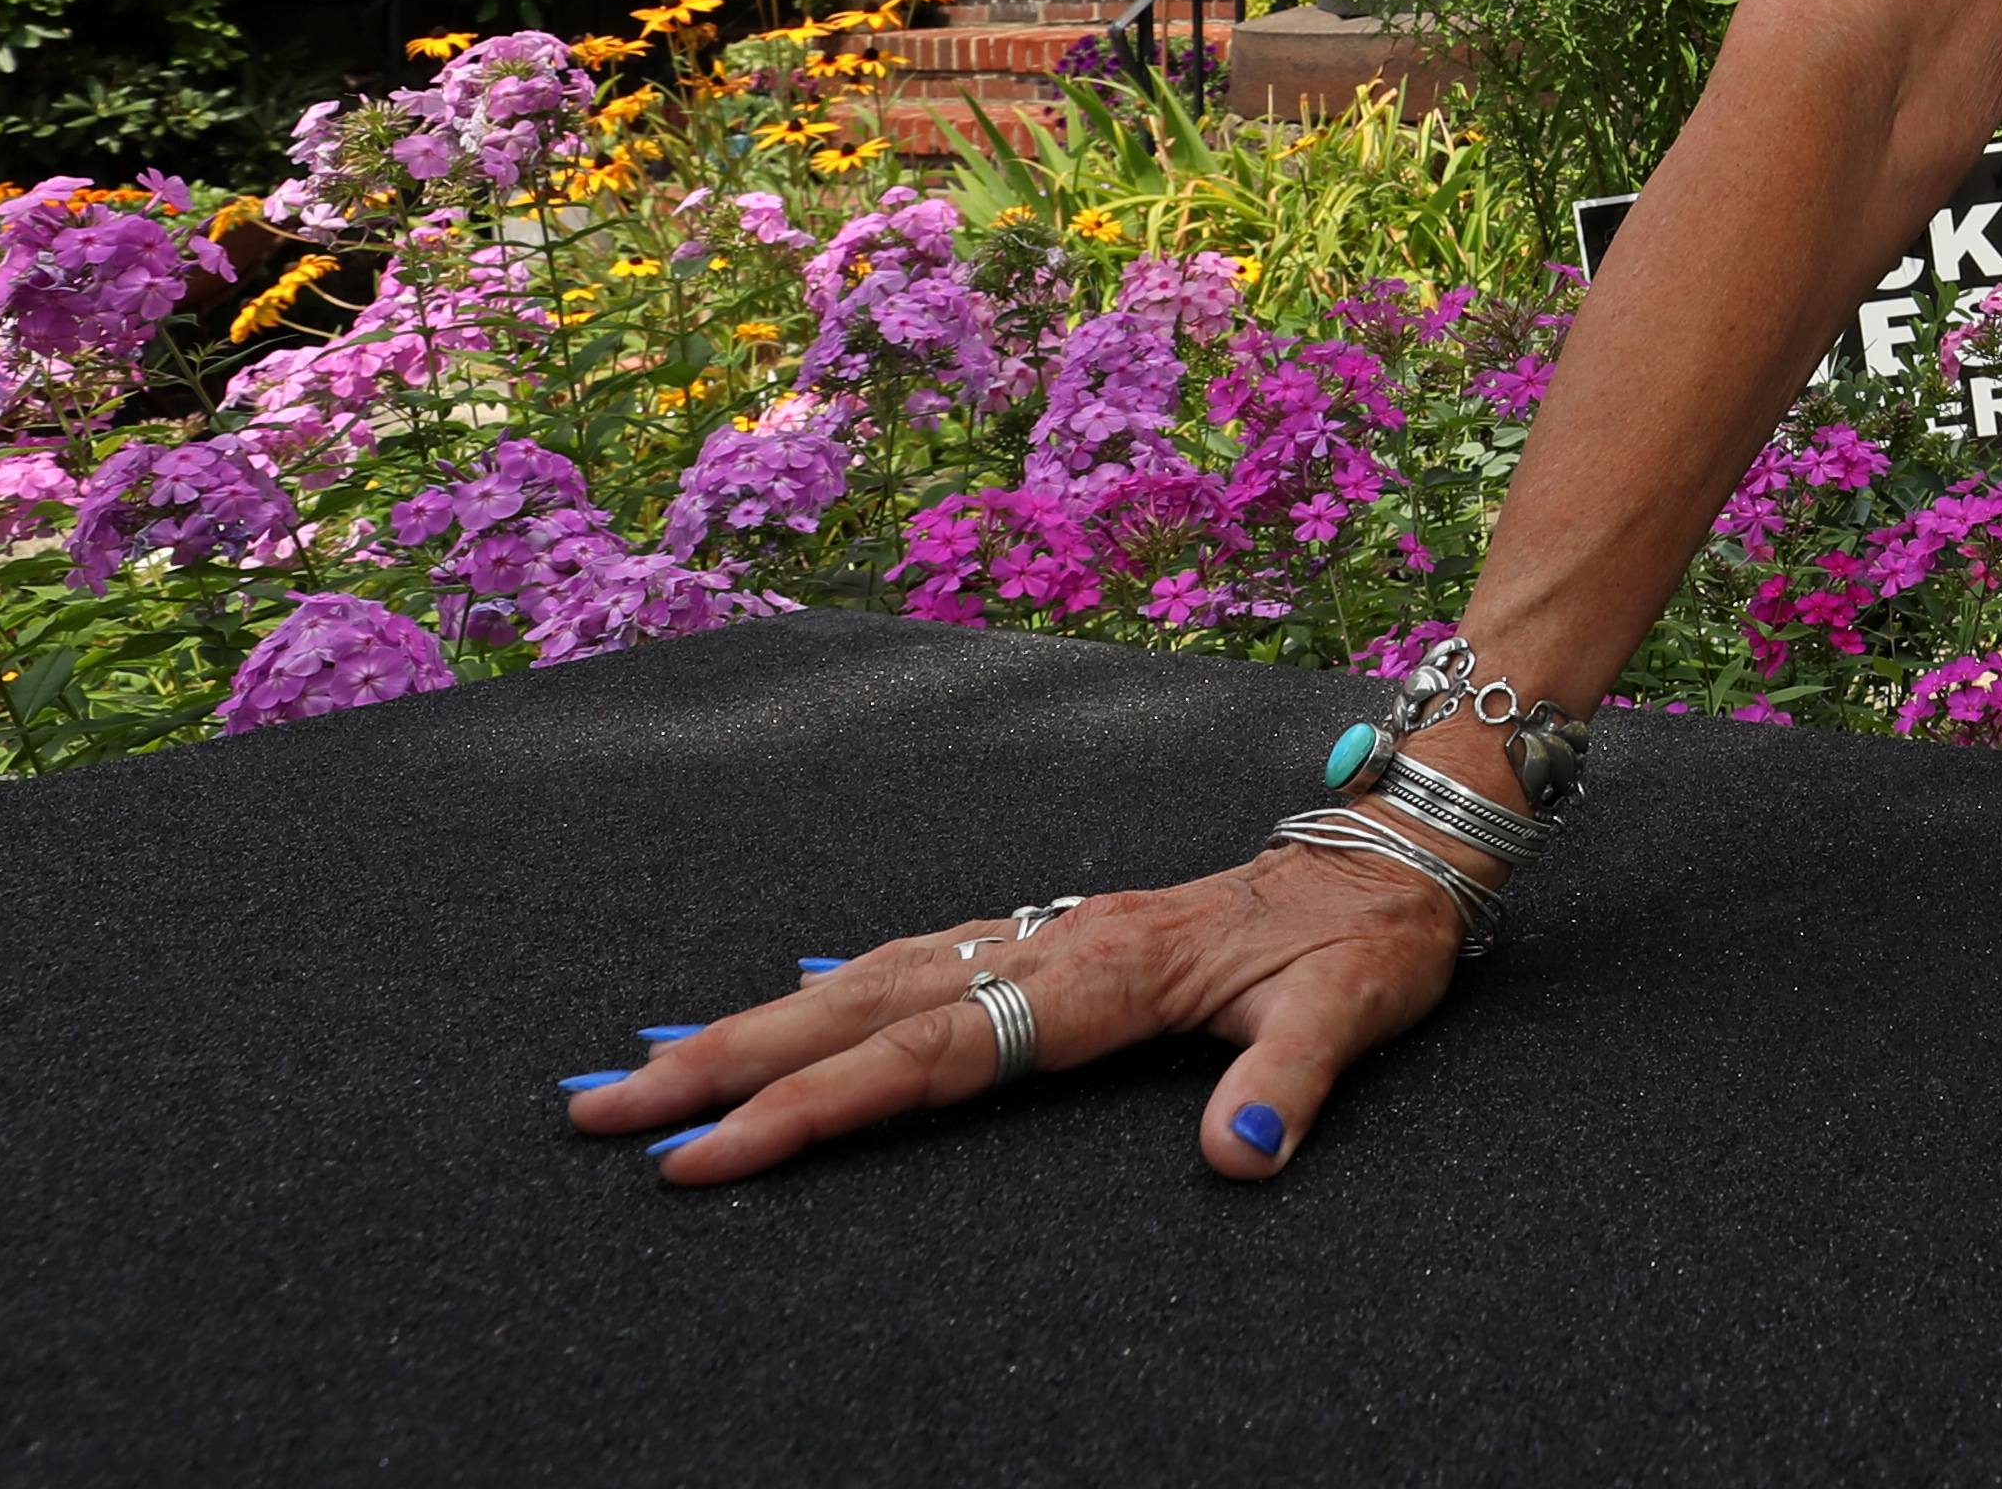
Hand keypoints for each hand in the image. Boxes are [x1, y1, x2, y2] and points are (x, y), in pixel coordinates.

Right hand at [558, 841, 1465, 1185]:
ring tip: (643, 1061)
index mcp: (1104, 972)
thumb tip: (1236, 1157)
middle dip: (724, 1059)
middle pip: (859, 1003)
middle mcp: (1052, 941)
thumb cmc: (1376, 936)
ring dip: (757, 1019)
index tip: (704, 1153)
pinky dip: (830, 984)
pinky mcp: (1057, 932)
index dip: (814, 1105)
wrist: (1405, 844)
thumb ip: (1294, 1082)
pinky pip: (917, 957)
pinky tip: (781, 1003)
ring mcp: (1047, 929)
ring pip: (870, 973)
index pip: (929, 1052)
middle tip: (596, 1108)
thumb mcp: (1360, 1008)